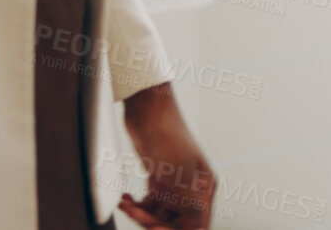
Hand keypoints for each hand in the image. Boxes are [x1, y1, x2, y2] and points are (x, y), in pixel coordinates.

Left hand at [119, 82, 216, 228]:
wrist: (148, 112)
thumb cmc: (167, 139)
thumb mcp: (178, 176)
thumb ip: (189, 205)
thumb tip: (198, 228)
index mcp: (205, 189)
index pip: (197, 224)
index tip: (155, 227)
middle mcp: (193, 189)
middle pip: (175, 222)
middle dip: (153, 221)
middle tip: (136, 212)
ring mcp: (175, 185)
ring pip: (160, 214)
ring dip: (141, 213)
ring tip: (126, 202)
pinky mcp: (159, 179)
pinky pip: (150, 203)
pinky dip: (136, 204)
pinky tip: (126, 197)